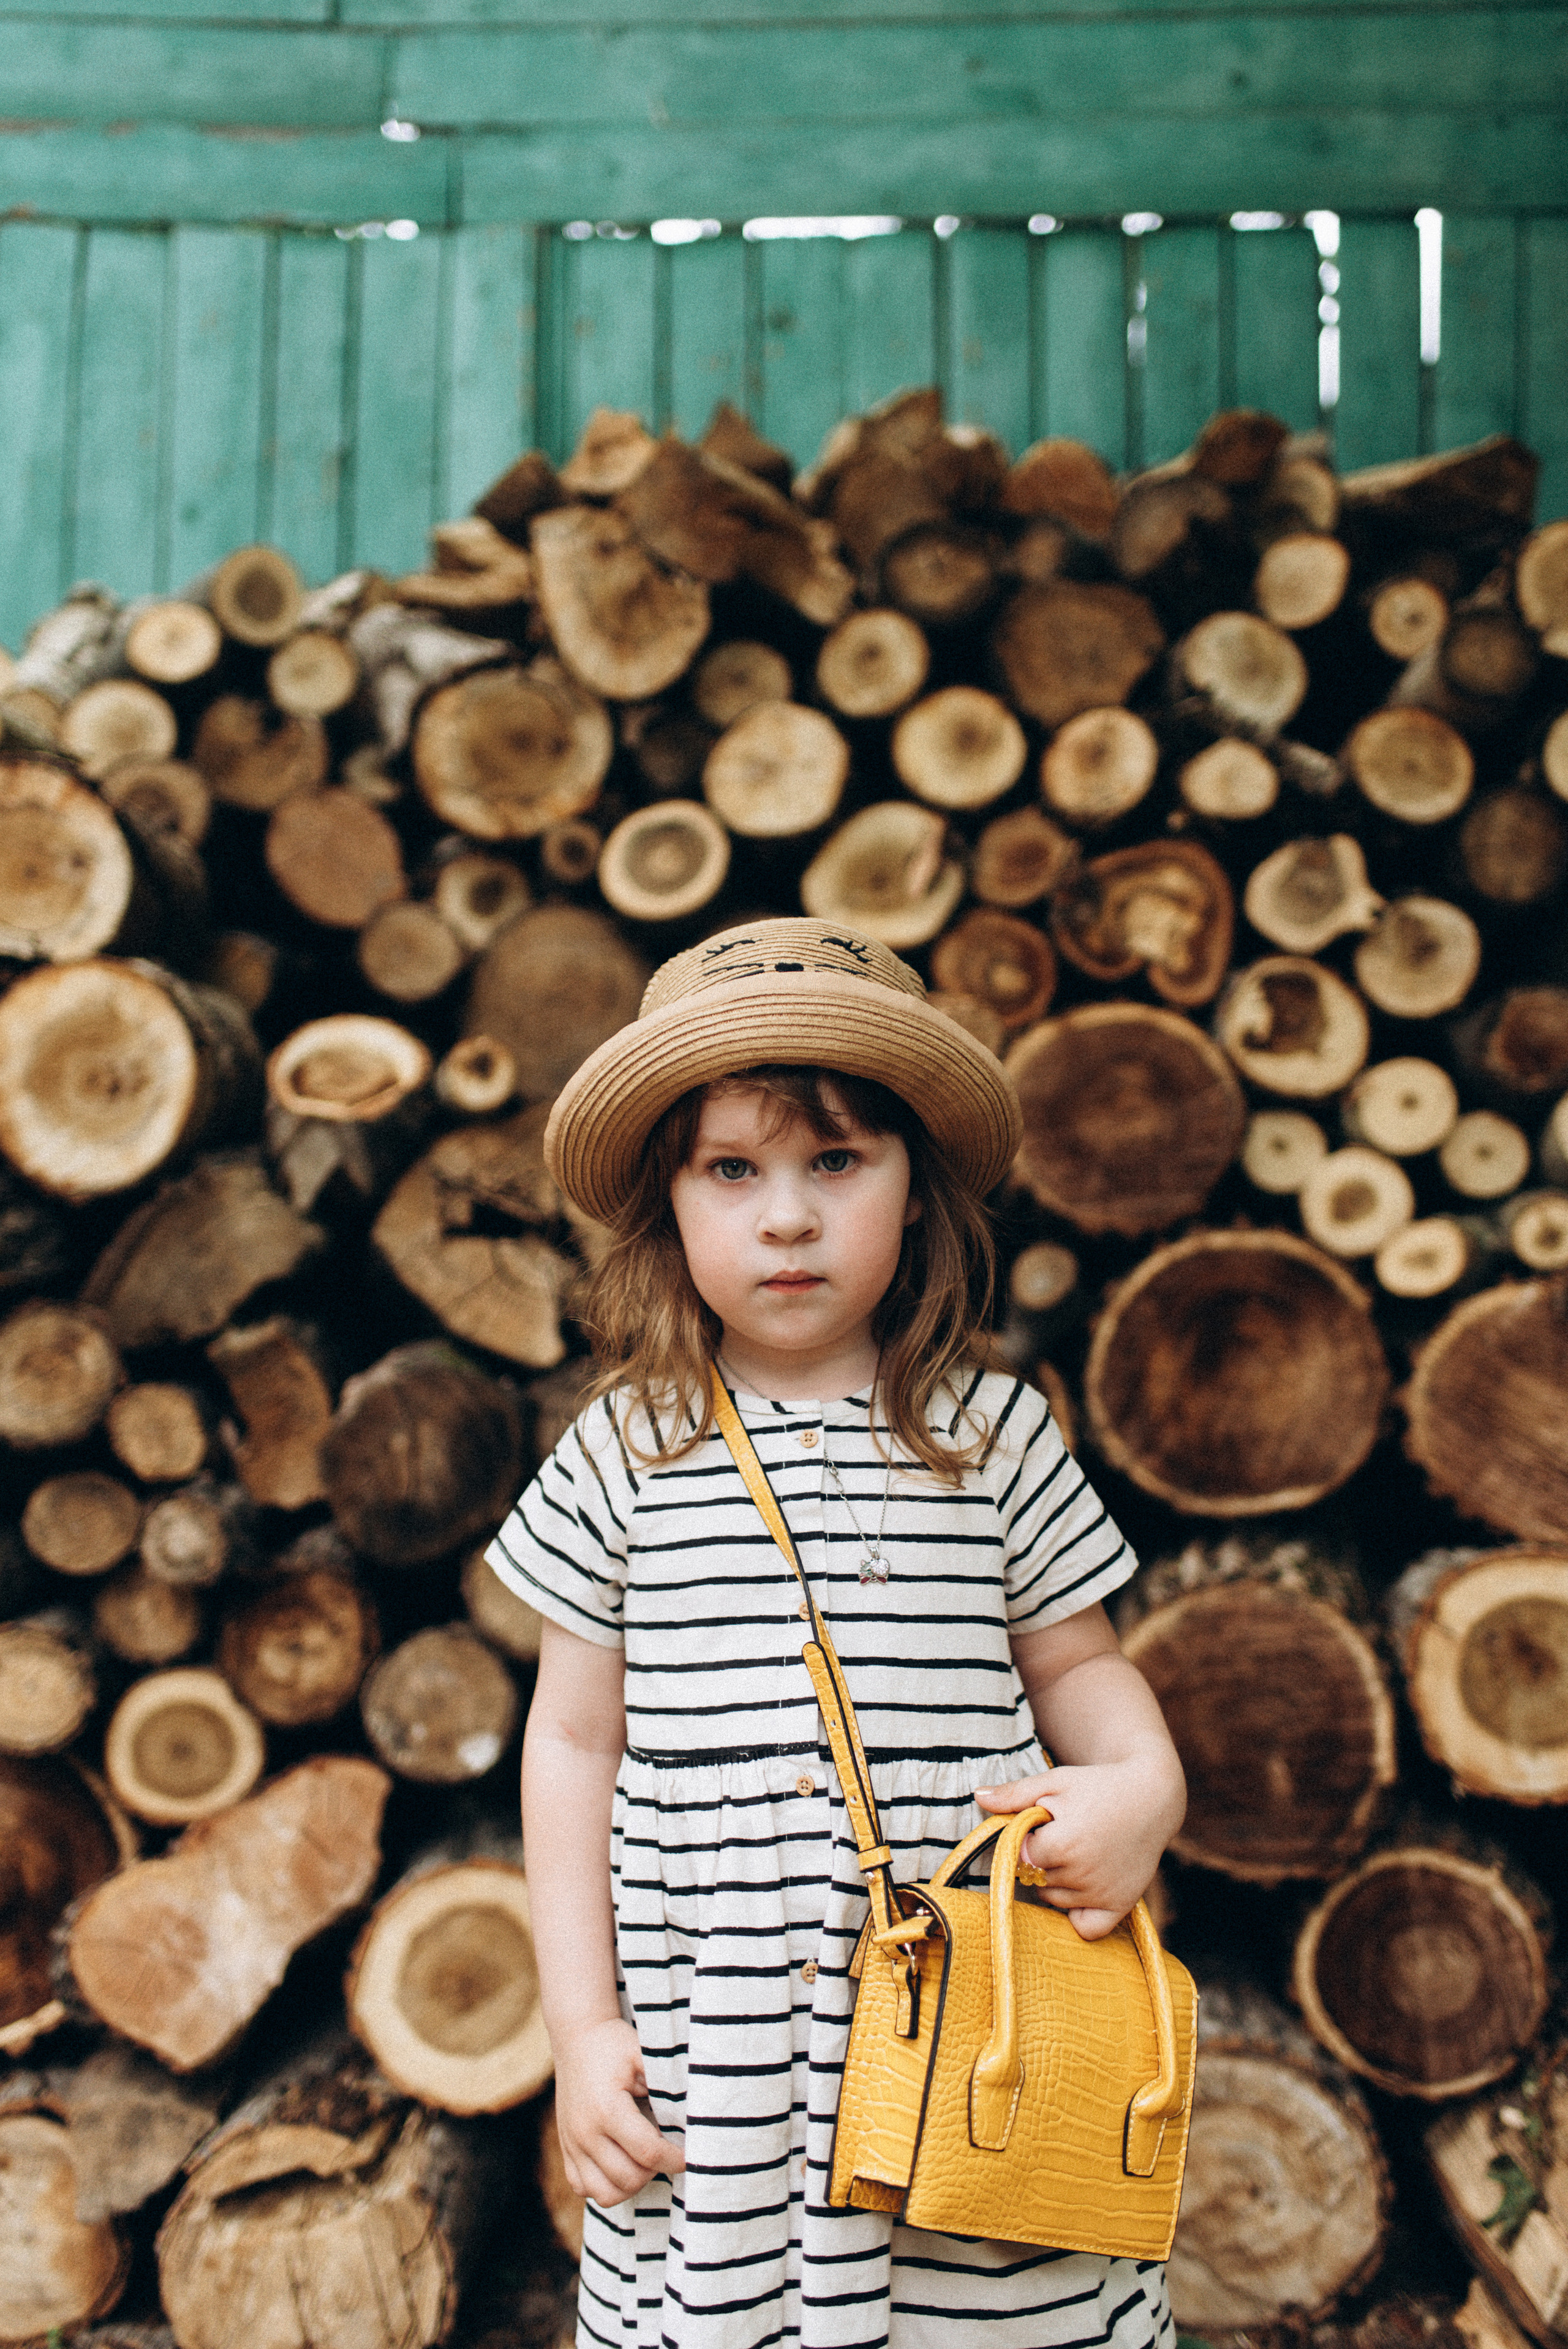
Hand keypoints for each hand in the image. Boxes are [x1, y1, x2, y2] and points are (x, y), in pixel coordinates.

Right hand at [552, 2017, 685, 2205]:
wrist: (576, 2036)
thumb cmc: (614, 2044)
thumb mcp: (642, 2054)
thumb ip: (666, 2084)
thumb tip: (695, 2113)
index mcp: (607, 2109)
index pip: (648, 2152)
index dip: (674, 2159)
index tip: (688, 2155)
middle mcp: (585, 2132)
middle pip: (628, 2178)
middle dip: (655, 2171)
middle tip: (666, 2153)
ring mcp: (572, 2144)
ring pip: (604, 2193)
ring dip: (630, 2185)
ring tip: (644, 2163)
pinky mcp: (565, 2149)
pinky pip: (583, 2188)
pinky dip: (604, 2187)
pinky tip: (620, 2166)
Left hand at [974, 1753, 1182, 1941]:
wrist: (1151, 1796)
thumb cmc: (1097, 1785)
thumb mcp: (1055, 1781)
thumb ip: (1015, 1794)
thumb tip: (977, 1797)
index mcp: (1063, 1843)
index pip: (1021, 1855)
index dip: (1029, 1837)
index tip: (1045, 1823)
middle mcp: (1083, 1874)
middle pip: (1037, 1878)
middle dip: (1043, 1858)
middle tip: (1066, 1833)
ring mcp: (1102, 1894)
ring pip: (1054, 1899)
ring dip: (1057, 1881)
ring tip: (1079, 1851)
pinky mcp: (1120, 1906)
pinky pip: (1086, 1928)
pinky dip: (1078, 1914)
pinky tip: (1083, 1889)